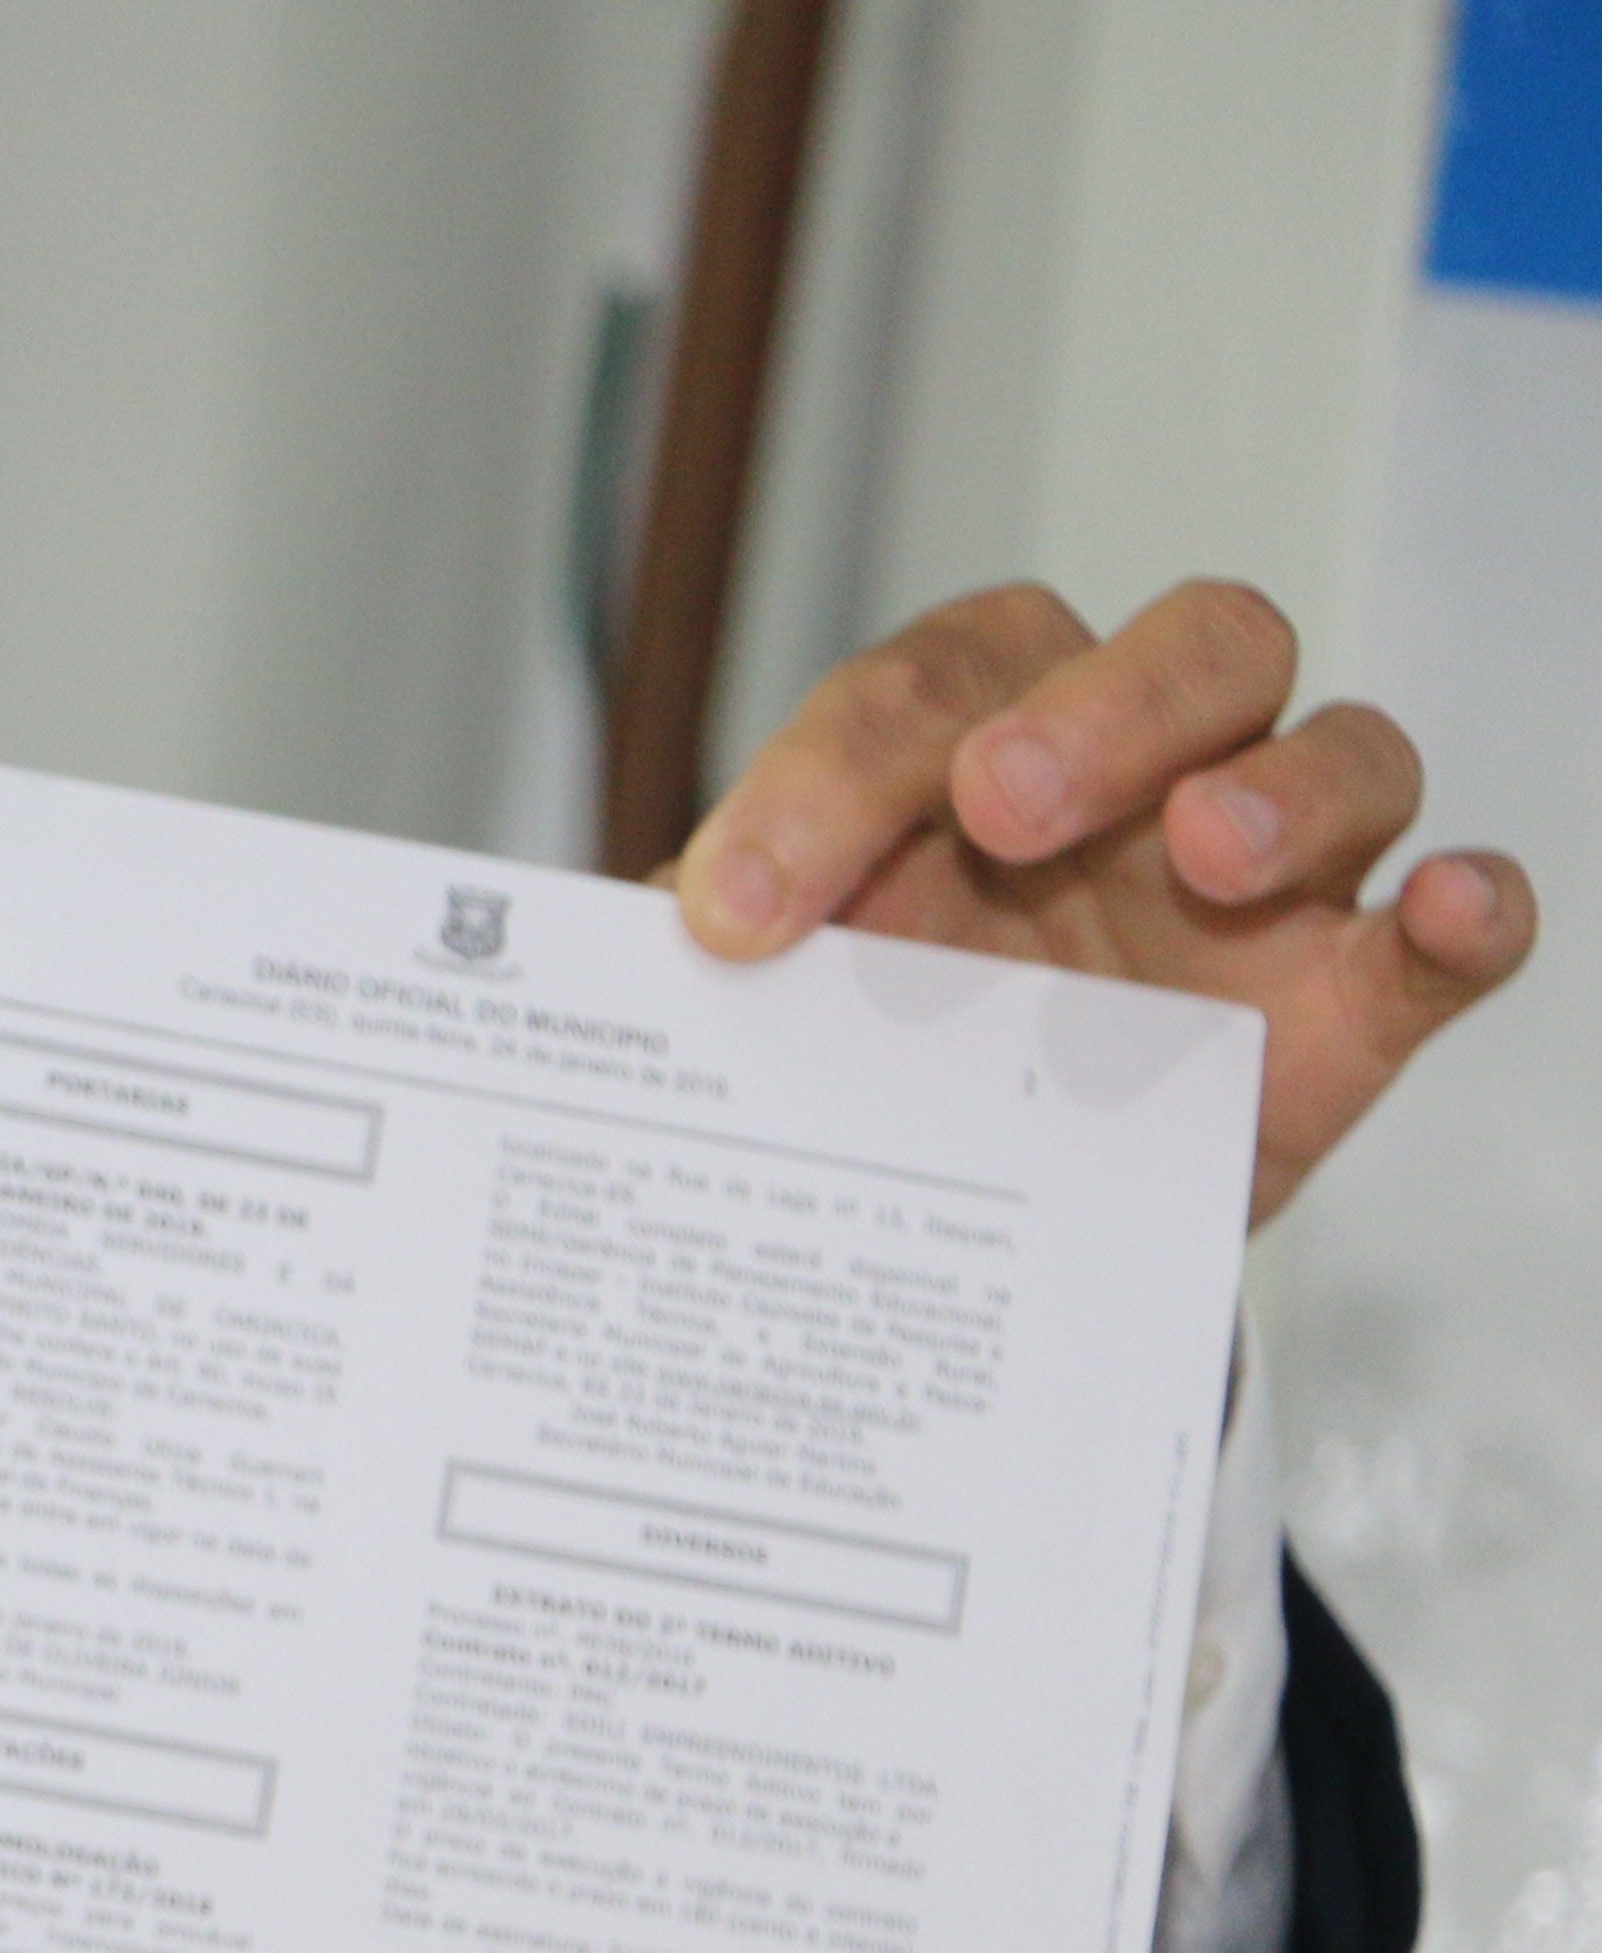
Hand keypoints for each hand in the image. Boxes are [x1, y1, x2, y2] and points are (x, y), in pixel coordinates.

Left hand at [674, 579, 1538, 1219]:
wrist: (950, 1219)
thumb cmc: (862, 1052)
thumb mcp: (759, 1006)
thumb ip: (698, 968)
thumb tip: (569, 979)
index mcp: (982, 738)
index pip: (930, 687)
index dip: (831, 776)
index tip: (736, 908)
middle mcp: (1146, 775)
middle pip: (1186, 648)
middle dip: (1099, 706)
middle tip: (1001, 802)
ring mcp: (1266, 880)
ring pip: (1339, 752)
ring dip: (1284, 784)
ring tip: (1204, 853)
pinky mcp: (1348, 1005)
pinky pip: (1447, 929)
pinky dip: (1468, 910)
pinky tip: (1447, 912)